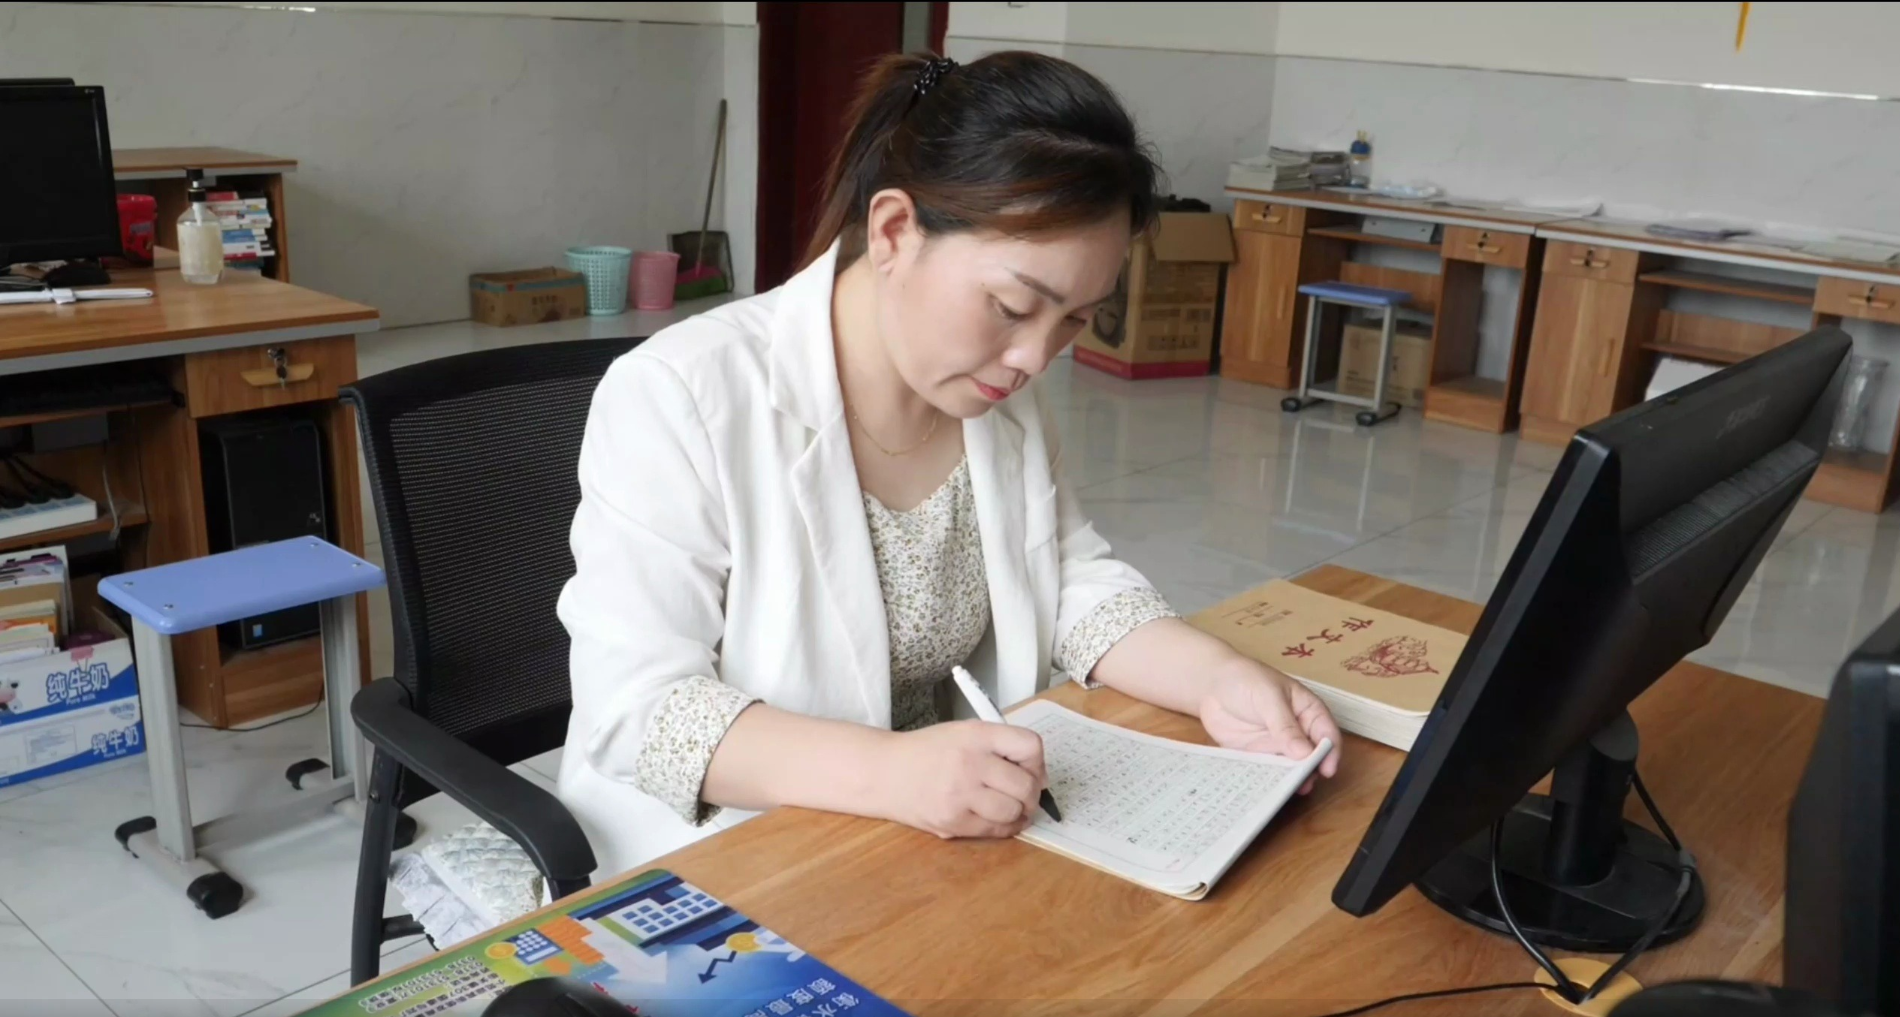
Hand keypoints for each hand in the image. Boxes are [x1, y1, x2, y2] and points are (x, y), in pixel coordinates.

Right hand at [875, 721, 1047, 838]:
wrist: (884, 772)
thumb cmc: (929, 751)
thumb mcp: (963, 733)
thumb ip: (1000, 746)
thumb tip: (1040, 778)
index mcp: (976, 735)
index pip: (1030, 746)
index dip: (1037, 761)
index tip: (1031, 769)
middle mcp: (969, 763)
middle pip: (1026, 785)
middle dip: (1031, 793)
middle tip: (1023, 794)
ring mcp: (960, 795)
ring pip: (1014, 811)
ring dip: (1019, 812)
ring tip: (1011, 807)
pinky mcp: (953, 822)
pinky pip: (995, 830)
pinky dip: (1004, 827)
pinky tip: (997, 818)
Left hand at [1199, 658, 1342, 792]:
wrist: (1210, 683)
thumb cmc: (1245, 680)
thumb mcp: (1268, 697)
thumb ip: (1285, 725)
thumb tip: (1304, 753)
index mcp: (1307, 711)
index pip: (1327, 733)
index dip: (1330, 752)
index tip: (1327, 770)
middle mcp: (1297, 731)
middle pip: (1311, 756)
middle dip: (1310, 770)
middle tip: (1305, 785)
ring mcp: (1277, 745)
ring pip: (1290, 767)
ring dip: (1290, 779)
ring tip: (1286, 791)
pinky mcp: (1257, 755)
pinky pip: (1268, 771)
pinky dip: (1269, 780)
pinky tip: (1266, 789)